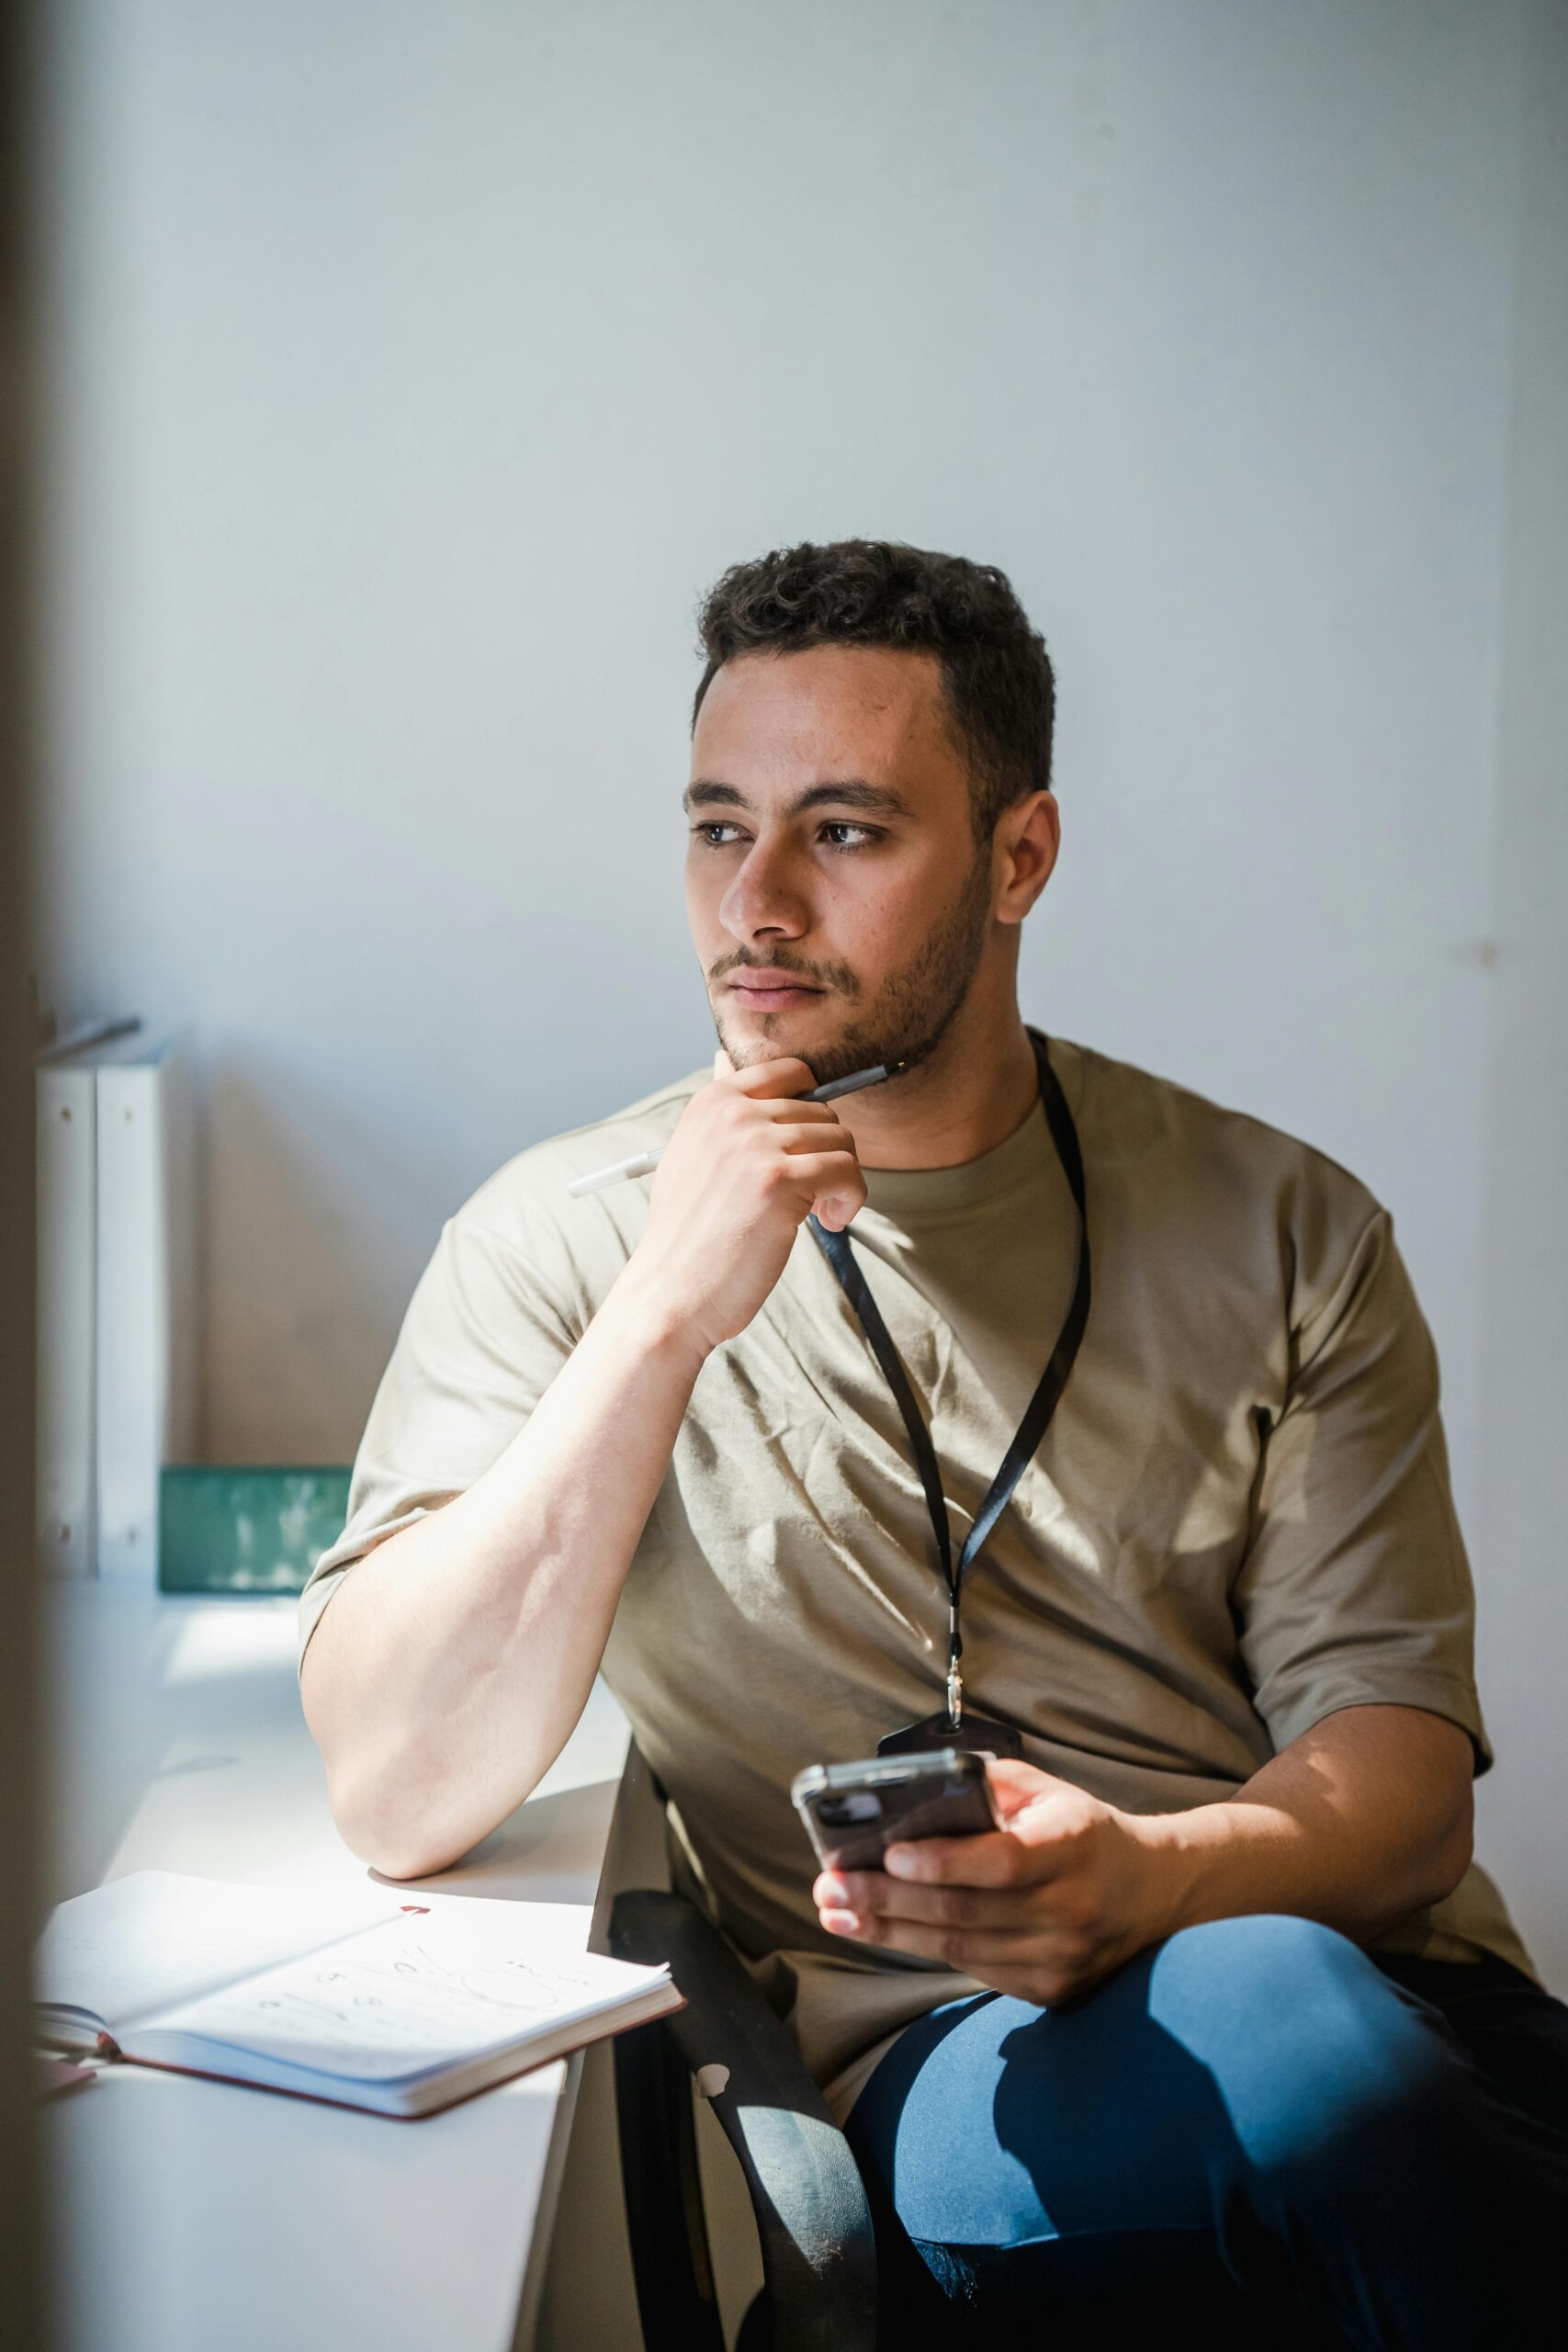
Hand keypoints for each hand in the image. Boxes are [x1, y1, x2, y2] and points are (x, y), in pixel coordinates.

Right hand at [624, 1052, 866, 1358]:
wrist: (673, 1291)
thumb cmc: (689, 1233)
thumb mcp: (691, 1154)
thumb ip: (718, 1110)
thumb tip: (722, 1059)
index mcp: (713, 1101)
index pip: (791, 1071)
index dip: (814, 1110)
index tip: (806, 1151)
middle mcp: (733, 1113)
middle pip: (824, 1115)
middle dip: (826, 1158)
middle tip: (810, 1200)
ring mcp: (756, 1143)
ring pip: (841, 1143)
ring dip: (841, 1183)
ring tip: (817, 1214)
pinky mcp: (780, 1179)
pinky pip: (848, 1172)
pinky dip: (851, 1200)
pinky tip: (827, 1222)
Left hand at [811, 1758, 1180, 2005]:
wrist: (1154, 1896)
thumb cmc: (1083, 1832)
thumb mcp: (1048, 1792)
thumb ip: (986, 1784)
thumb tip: (911, 1787)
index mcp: (1073, 1846)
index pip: (1002, 1861)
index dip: (944, 1861)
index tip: (889, 1854)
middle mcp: (1069, 1908)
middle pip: (964, 1912)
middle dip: (887, 1900)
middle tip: (831, 1887)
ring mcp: (1060, 1958)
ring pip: (959, 1949)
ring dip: (889, 1931)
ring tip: (837, 1910)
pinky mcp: (1049, 1990)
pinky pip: (972, 1971)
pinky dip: (921, 1950)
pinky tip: (880, 1932)